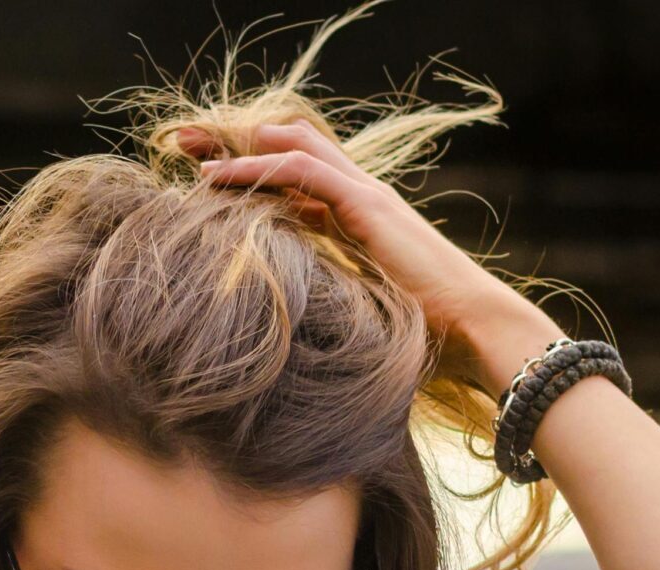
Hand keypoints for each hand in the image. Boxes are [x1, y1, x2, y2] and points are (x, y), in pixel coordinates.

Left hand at [172, 120, 560, 393]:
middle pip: (293, 147)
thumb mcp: (359, 310)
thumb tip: (288, 327)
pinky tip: (219, 177)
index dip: (253, 168)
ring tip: (191, 156)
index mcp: (359, 217)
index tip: (202, 177)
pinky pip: (303, 171)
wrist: (474, 330)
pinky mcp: (368, 206)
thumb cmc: (425, 335)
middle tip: (185, 145)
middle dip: (238, 143)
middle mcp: (362, 197)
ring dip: (238, 150)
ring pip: (293, 149)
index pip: (299, 175)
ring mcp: (367, 196)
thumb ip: (329, 299)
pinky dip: (259, 167)